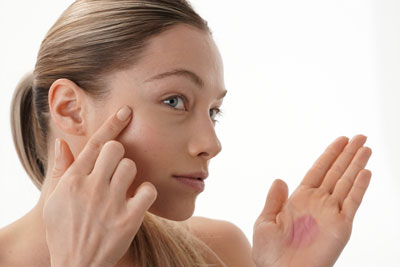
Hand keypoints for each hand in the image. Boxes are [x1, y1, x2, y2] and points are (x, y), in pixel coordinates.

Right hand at [42, 106, 157, 266]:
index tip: (126, 111)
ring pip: (131, 166)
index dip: (112, 124)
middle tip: (116, 169)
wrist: (77, 265)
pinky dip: (146, 193)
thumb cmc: (64, 230)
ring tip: (124, 188)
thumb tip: (62, 143)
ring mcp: (110, 204)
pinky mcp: (129, 219)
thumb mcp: (53, 201)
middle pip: (116, 149)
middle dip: (119, 154)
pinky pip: (147, 190)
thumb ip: (60, 170)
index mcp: (72, 181)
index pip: (95, 144)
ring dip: (131, 174)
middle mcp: (91, 188)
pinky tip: (137, 201)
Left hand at [252, 135, 371, 266]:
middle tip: (360, 136)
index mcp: (299, 199)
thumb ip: (274, 200)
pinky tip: (365, 172)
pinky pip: (352, 203)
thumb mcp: (265, 222)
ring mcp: (330, 214)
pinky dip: (359, 188)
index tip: (341, 140)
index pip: (318, 170)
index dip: (330, 155)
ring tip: (366, 148)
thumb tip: (280, 179)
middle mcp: (318, 203)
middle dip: (348, 154)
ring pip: (347, 183)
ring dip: (357, 165)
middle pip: (336, 173)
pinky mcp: (341, 227)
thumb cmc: (269, 253)